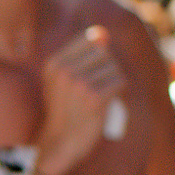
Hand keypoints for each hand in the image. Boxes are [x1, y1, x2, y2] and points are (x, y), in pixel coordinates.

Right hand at [34, 26, 126, 174]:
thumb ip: (83, 52)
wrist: (60, 142)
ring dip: (113, 82)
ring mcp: (78, 83)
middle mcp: (64, 70)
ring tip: (99, 97)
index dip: (96, 59)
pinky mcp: (94, 97)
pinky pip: (120, 82)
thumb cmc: (65, 108)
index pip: (90, 41)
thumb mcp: (65, 78)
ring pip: (114, 67)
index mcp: (53, 63)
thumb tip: (102, 32)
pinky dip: (118, 93)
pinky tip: (106, 103)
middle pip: (104, 53)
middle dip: (106, 70)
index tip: (86, 77)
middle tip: (93, 91)